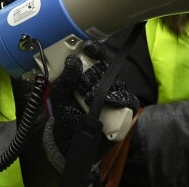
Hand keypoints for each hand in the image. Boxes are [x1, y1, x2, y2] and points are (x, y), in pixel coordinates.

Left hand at [46, 40, 138, 166]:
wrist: (73, 140)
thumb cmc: (67, 113)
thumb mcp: (60, 96)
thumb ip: (64, 79)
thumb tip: (72, 60)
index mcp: (88, 74)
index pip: (96, 56)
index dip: (95, 50)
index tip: (88, 48)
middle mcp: (103, 81)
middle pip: (106, 68)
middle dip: (93, 74)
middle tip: (81, 86)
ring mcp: (115, 94)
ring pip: (117, 82)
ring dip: (104, 88)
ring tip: (89, 98)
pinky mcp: (124, 109)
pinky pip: (129, 99)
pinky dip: (120, 99)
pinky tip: (109, 102)